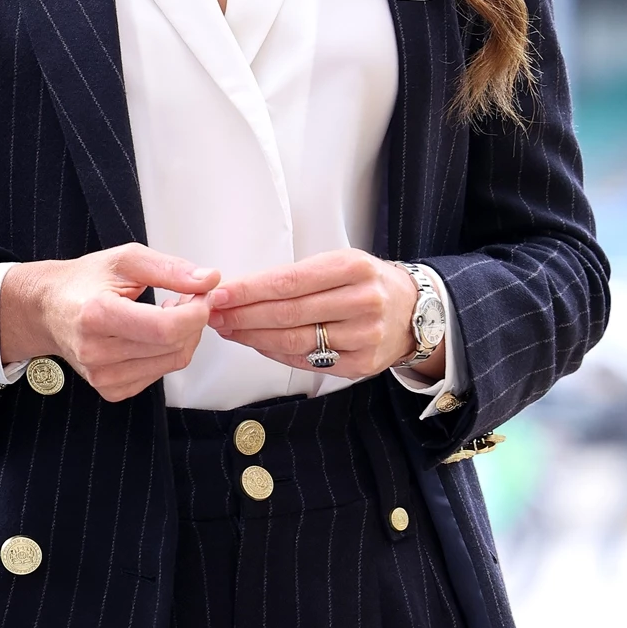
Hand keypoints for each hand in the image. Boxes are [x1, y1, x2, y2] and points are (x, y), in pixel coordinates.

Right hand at [0, 246, 219, 402]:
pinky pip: (160, 374)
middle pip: (173, 345)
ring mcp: (101, 375)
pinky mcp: (110, 389)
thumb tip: (208, 280)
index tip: (202, 294)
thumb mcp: (126, 260)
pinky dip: (166, 352)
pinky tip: (154, 334)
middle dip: (193, 319)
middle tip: (188, 297)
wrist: (50, 308)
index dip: (195, 312)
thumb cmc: (85, 282)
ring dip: (183, 336)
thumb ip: (169, 268)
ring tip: (168, 312)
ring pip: (172, 362)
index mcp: (96, 314)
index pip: (164, 328)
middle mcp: (95, 351)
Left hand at [206, 251, 428, 380]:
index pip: (289, 281)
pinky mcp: (362, 364)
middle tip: (214, 315)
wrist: (413, 311)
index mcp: (353, 267)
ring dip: (253, 337)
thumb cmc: (365, 282)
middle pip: (288, 313)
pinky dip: (276, 353)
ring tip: (228, 329)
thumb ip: (297, 276)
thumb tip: (241, 290)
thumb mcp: (339, 263)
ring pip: (295, 341)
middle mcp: (362, 302)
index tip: (220, 294)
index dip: (249, 290)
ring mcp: (364, 336)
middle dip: (243, 315)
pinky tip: (257, 344)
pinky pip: (308, 361)